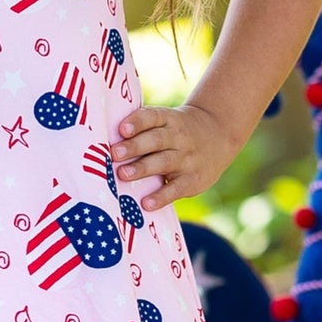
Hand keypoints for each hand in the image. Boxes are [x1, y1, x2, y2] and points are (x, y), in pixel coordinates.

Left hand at [109, 102, 238, 210]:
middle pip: (156, 140)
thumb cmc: (176, 131)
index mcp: (168, 120)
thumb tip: (104, 143)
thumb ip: (142, 129)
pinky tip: (146, 203)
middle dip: (134, 146)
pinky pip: (175, 188)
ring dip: (143, 168)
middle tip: (114, 154)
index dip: (137, 122)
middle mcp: (178, 137)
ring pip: (164, 162)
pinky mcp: (193, 179)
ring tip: (123, 175)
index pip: (152, 117)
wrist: (218, 135)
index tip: (122, 129)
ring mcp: (187, 158)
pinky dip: (161, 196)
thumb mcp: (166, 121)